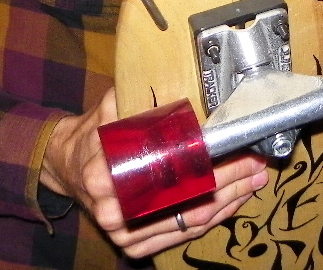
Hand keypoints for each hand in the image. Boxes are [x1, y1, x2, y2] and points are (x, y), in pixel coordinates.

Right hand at [40, 89, 267, 258]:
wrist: (68, 169)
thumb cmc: (91, 138)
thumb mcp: (106, 111)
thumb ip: (131, 97)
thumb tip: (162, 77)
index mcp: (107, 176)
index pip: (171, 174)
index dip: (209, 164)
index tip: (235, 148)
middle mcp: (117, 211)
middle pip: (188, 202)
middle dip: (229, 183)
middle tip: (255, 165)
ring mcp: (127, 232)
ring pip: (190, 223)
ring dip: (228, 202)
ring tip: (253, 180)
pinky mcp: (135, 244)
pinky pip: (182, 235)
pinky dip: (212, 219)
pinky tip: (233, 202)